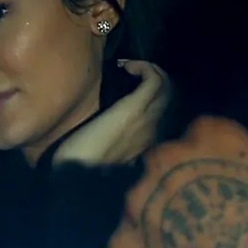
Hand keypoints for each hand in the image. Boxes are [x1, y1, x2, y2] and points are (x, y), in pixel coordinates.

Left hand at [53, 60, 172, 167]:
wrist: (77, 180)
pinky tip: (125, 67)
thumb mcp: (104, 159)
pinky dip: (144, 67)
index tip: (130, 84)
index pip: (164, 112)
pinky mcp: (134, 109)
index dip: (154, 93)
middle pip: (171, 95)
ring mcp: (147, 120)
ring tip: (129, 68)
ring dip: (150, 69)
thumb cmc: (81, 172)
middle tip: (130, 72)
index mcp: (147, 144)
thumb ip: (114, 146)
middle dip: (154, 76)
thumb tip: (109, 131)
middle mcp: (154, 132)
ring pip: (167, 85)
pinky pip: (154, 79)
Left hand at [108, 116, 247, 247]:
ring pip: (143, 205)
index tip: (226, 184)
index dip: (214, 159)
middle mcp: (165, 159)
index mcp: (213, 135)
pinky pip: (129, 247)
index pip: (202, 132)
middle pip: (164, 164)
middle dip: (179, 186)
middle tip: (205, 222)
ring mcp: (137, 205)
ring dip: (159, 222)